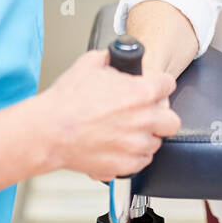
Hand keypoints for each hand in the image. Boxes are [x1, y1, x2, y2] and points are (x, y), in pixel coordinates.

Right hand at [35, 49, 180, 180]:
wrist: (49, 131)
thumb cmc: (66, 101)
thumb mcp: (89, 64)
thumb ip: (110, 58)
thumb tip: (114, 57)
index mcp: (141, 93)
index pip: (168, 84)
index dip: (159, 85)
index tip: (154, 88)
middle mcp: (144, 120)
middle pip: (172, 121)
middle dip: (161, 116)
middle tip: (146, 115)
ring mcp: (135, 146)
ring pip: (156, 143)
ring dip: (145, 137)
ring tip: (125, 132)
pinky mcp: (125, 165)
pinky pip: (141, 162)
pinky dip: (132, 156)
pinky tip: (118, 147)